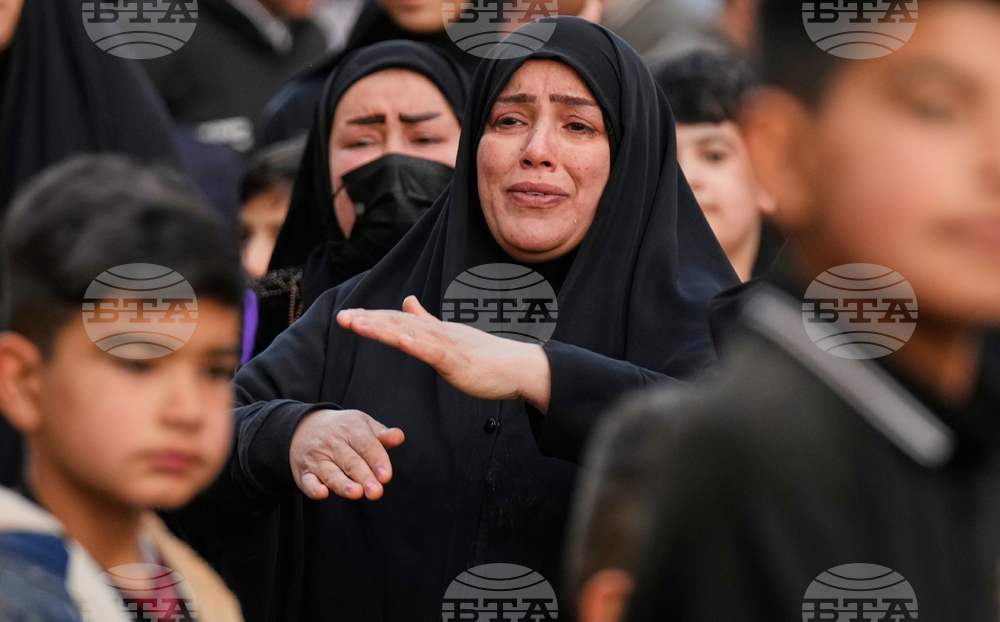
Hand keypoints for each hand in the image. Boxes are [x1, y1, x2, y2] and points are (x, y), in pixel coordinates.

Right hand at [289, 408, 404, 500]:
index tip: (386, 476)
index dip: (377, 460)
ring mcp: (317, 458)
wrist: (304, 426)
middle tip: (376, 491)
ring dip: (343, 484)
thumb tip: (399, 437)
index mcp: (351, 429)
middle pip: (351, 462)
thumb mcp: (362, 423)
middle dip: (364, 477)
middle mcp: (333, 443)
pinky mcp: (304, 472)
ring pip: (330, 473)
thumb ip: (382, 433)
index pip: (366, 445)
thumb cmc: (343, 428)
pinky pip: (308, 481)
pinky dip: (313, 488)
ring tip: (356, 493)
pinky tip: (322, 493)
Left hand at [337, 296, 550, 411]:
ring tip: (360, 324)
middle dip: (369, 321)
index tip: (347, 316)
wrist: (520, 367)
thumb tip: (407, 301)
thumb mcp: (450, 337)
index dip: (373, 318)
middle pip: (399, 325)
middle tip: (341, 317)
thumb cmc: (488, 357)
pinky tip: (402, 340)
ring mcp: (450, 347)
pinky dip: (418, 345)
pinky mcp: (461, 363)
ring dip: (385, 329)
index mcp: (435, 331)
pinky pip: (436, 353)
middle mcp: (439, 334)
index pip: (398, 322)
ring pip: (412, 335)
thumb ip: (427, 321)